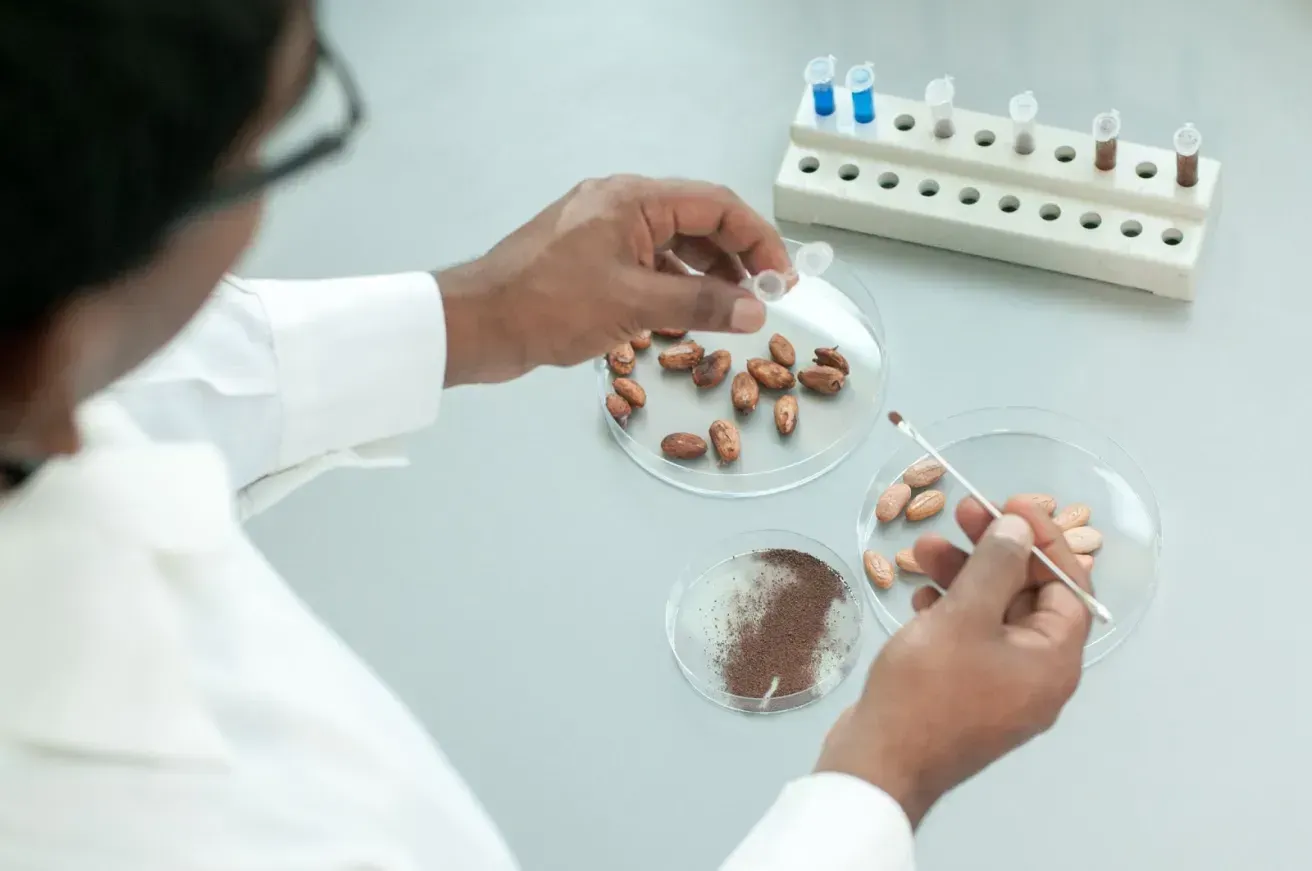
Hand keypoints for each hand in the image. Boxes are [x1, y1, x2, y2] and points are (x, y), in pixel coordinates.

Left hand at [435, 175, 790, 385]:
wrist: (476, 324)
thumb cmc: (550, 305)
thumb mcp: (633, 306)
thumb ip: (700, 305)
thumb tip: (755, 310)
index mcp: (632, 199)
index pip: (716, 205)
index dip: (757, 238)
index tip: (782, 278)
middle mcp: (620, 205)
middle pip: (697, 222)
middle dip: (736, 258)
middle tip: (764, 299)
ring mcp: (602, 233)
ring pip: (672, 247)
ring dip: (706, 277)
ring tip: (733, 313)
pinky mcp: (588, 260)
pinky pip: (646, 265)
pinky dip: (673, 288)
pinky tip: (688, 317)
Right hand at [816, 496, 1093, 826]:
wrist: (879, 764)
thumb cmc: (927, 690)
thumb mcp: (963, 617)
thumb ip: (995, 566)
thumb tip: (1020, 530)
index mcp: (1052, 661)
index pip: (1068, 586)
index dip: (1043, 540)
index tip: (1009, 504)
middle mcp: (1035, 675)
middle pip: (1027, 596)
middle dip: (993, 551)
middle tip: (961, 514)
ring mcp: (999, 688)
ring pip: (992, 614)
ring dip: (963, 576)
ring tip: (922, 550)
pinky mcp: (965, 695)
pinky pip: (969, 640)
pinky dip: (949, 611)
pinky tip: (918, 596)